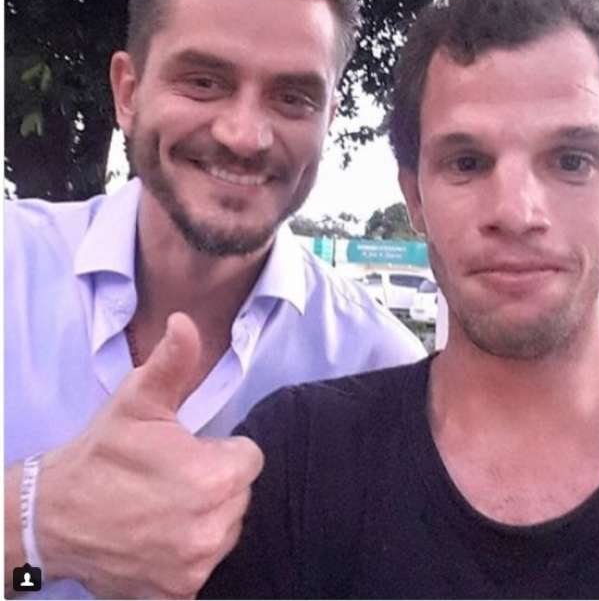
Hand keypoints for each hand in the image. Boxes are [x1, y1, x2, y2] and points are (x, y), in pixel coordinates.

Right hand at [36, 313, 263, 598]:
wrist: (51, 516)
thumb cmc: (103, 453)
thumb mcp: (138, 399)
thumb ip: (174, 361)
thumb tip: (186, 322)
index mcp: (214, 477)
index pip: (250, 458)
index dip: (222, 451)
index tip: (191, 451)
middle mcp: (213, 527)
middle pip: (241, 494)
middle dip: (216, 482)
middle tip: (173, 477)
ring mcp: (196, 566)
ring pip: (226, 528)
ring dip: (205, 516)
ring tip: (164, 505)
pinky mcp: (178, 593)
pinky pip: (205, 564)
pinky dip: (189, 551)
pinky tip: (160, 536)